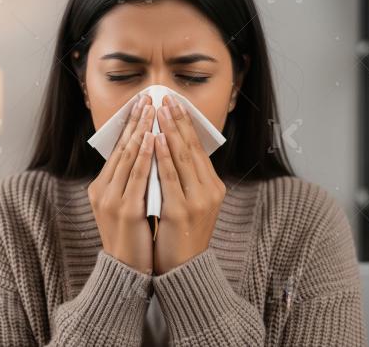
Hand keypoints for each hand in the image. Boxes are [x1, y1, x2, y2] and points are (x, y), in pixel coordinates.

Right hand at [88, 94, 155, 273]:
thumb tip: (149, 155)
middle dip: (136, 121)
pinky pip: (136, 176)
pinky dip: (144, 154)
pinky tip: (152, 138)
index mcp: (101, 187)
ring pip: (127, 157)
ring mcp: (111, 199)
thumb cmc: (132, 237)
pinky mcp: (125, 210)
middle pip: (121, 148)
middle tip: (147, 98)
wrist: (126, 270)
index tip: (140, 104)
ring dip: (141, 130)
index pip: (116, 150)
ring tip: (151, 110)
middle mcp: (102, 190)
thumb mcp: (127, 205)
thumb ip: (132, 182)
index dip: (129, 125)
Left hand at [153, 95, 226, 274]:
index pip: (198, 150)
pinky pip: (169, 176)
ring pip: (181, 158)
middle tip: (167, 98)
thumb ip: (186, 180)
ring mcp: (197, 201)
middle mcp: (210, 191)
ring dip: (169, 131)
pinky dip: (162, 155)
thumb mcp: (191, 204)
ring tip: (160, 111)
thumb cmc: (181, 235)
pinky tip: (154, 139)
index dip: (186, 125)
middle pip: (191, 149)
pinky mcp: (181, 211)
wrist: (183, 269)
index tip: (176, 104)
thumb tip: (171, 149)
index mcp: (214, 188)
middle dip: (178, 121)